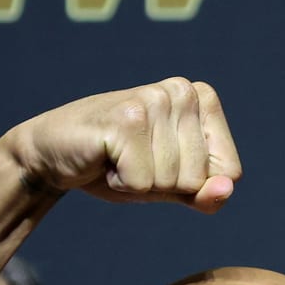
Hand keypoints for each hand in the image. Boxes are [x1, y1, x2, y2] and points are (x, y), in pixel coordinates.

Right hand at [0, 78, 239, 212]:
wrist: (53, 154)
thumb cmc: (119, 166)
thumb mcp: (171, 186)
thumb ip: (205, 194)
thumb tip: (226, 190)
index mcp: (202, 98)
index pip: (230, 171)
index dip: (194, 185)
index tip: (162, 163)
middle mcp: (182, 91)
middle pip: (200, 177)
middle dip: (164, 183)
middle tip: (134, 160)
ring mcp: (153, 101)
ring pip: (171, 180)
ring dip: (140, 182)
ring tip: (119, 157)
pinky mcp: (125, 120)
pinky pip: (141, 182)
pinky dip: (120, 183)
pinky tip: (105, 159)